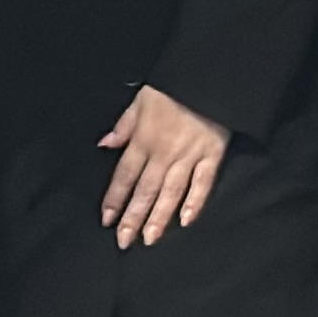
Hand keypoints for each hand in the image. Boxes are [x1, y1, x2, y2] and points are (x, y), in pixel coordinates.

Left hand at [99, 86, 228, 248]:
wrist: (209, 75)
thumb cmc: (173, 86)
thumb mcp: (141, 100)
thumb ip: (124, 126)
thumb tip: (105, 145)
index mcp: (144, 139)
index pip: (125, 175)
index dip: (115, 199)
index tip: (107, 220)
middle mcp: (163, 152)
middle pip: (145, 190)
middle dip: (133, 217)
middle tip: (124, 241)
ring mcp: (189, 156)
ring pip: (171, 192)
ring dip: (159, 217)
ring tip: (149, 239)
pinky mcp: (212, 156)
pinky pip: (203, 183)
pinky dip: (194, 202)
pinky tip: (186, 221)